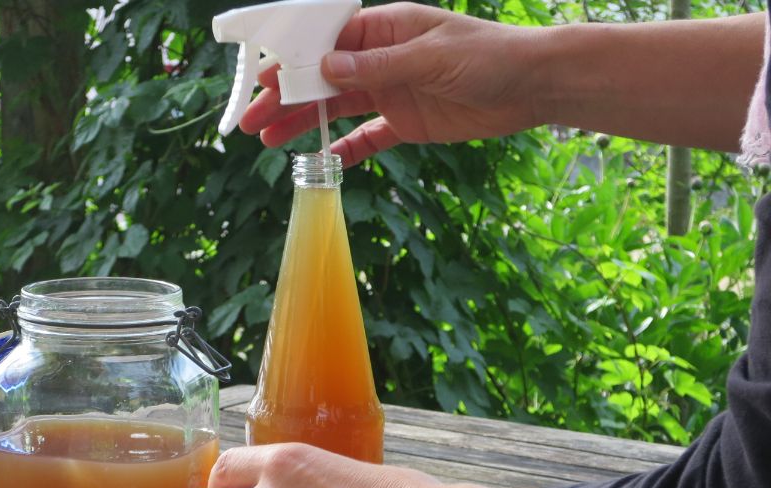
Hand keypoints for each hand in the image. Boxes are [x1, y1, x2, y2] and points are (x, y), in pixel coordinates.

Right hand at [241, 3, 547, 164]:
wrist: (531, 86)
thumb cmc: (487, 56)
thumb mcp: (430, 57)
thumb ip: (378, 64)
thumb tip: (327, 65)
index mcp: (385, 28)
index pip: (326, 40)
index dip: (292, 60)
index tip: (264, 81)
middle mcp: (380, 58)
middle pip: (321, 77)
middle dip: (286, 97)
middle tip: (252, 120)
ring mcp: (390, 91)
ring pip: (335, 108)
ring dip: (303, 124)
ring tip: (269, 141)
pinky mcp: (404, 122)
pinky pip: (366, 138)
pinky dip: (344, 150)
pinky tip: (320, 163)